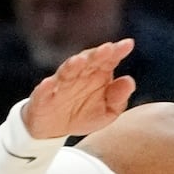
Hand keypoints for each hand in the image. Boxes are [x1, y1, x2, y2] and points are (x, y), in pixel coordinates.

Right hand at [22, 39, 136, 139]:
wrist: (54, 129)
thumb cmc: (84, 115)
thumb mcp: (108, 112)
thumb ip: (119, 98)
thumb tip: (130, 81)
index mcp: (97, 75)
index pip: (108, 60)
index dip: (117, 52)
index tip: (128, 44)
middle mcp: (78, 75)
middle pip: (88, 62)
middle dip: (97, 55)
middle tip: (108, 48)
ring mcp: (60, 85)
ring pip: (66, 72)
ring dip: (72, 66)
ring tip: (80, 60)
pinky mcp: (43, 98)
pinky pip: (43, 91)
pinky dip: (46, 87)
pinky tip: (49, 83)